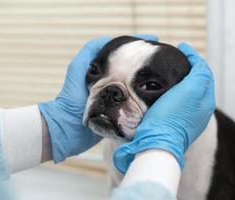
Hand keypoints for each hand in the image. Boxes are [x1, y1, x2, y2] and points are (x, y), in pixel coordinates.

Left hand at [38, 35, 157, 162]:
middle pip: (134, 69)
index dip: (139, 46)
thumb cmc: (71, 98)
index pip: (125, 55)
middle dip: (148, 62)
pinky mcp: (120, 113)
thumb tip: (109, 39)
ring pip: (137, 84)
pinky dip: (146, 96)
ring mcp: (117, 99)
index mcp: (105, 72)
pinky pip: (136, 101)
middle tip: (164, 58)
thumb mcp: (77, 69)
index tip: (155, 41)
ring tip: (165, 74)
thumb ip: (90, 51)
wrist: (69, 129)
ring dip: (149, 80)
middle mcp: (112, 84)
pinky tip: (158, 93)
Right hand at [113, 43, 215, 173]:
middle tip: (177, 57)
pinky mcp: (175, 123)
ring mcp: (188, 118)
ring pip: (188, 92)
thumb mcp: (191, 90)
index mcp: (206, 101)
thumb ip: (200, 75)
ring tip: (170, 70)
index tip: (181, 46)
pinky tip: (164, 89)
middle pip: (198, 82)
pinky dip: (175, 90)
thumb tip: (199, 64)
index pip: (204, 72)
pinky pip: (179, 101)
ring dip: (182, 78)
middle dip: (190, 67)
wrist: (156, 142)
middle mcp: (200, 110)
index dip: (194, 57)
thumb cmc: (171, 116)